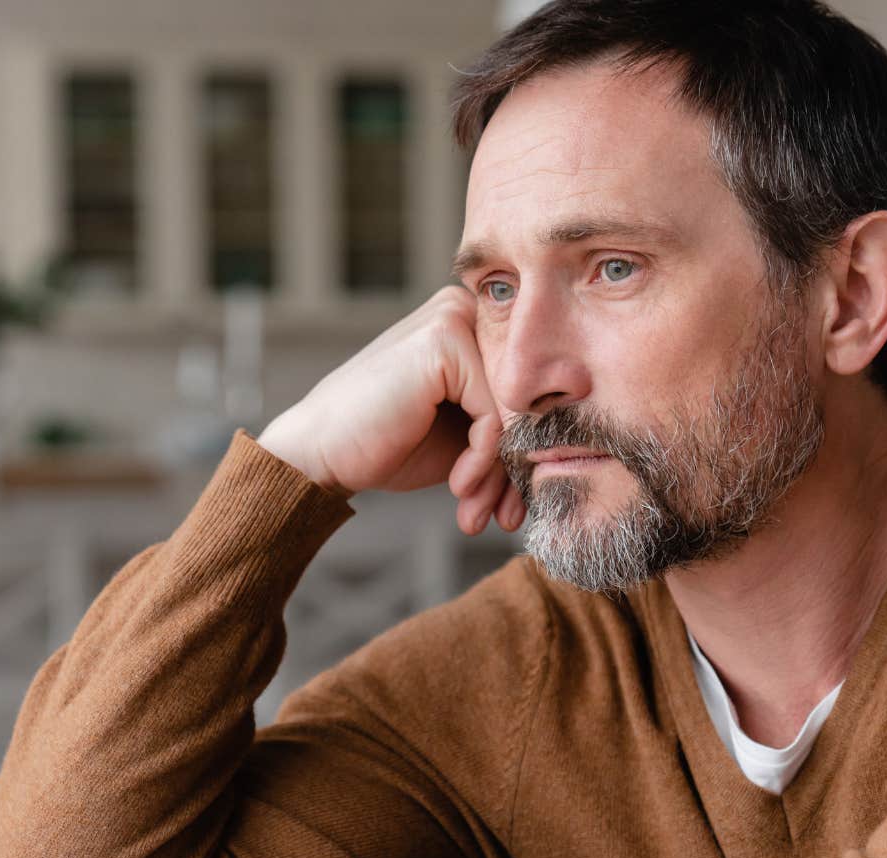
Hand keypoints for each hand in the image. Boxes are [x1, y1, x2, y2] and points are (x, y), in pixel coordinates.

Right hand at [256, 286, 523, 535]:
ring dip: (498, 475)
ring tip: (475, 512)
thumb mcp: (460, 435)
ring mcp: (453, 319)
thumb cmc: (384, 444)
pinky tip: (458, 486)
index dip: (520, 453)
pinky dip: (483, 460)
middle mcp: (464, 310)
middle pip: (523, 399)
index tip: (508, 505)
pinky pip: (494, 414)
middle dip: (513, 470)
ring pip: (513, 410)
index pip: (523, 391)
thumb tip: (567, 444)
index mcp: (470, 325)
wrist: (319, 454)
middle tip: (499, 518)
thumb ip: (505, 425)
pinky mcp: (444, 340)